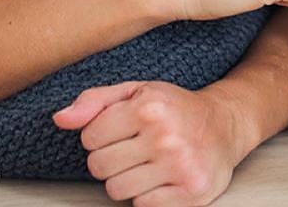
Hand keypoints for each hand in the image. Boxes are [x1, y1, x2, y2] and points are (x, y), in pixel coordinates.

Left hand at [54, 81, 246, 206]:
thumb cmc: (175, 109)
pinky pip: (142, 206)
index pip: (89, 138)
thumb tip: (60, 119)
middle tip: (135, 150)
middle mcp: (166, 137)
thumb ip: (95, 101)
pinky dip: (148, 195)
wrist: (227, 125)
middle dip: (111, 160)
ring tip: (149, 164)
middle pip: (99, 167)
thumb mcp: (137, 91)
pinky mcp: (191, 192)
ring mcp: (180, 167)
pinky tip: (163, 178)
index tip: (124, 131)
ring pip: (117, 190)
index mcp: (149, 108)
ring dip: (128, 180)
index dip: (101, 136)